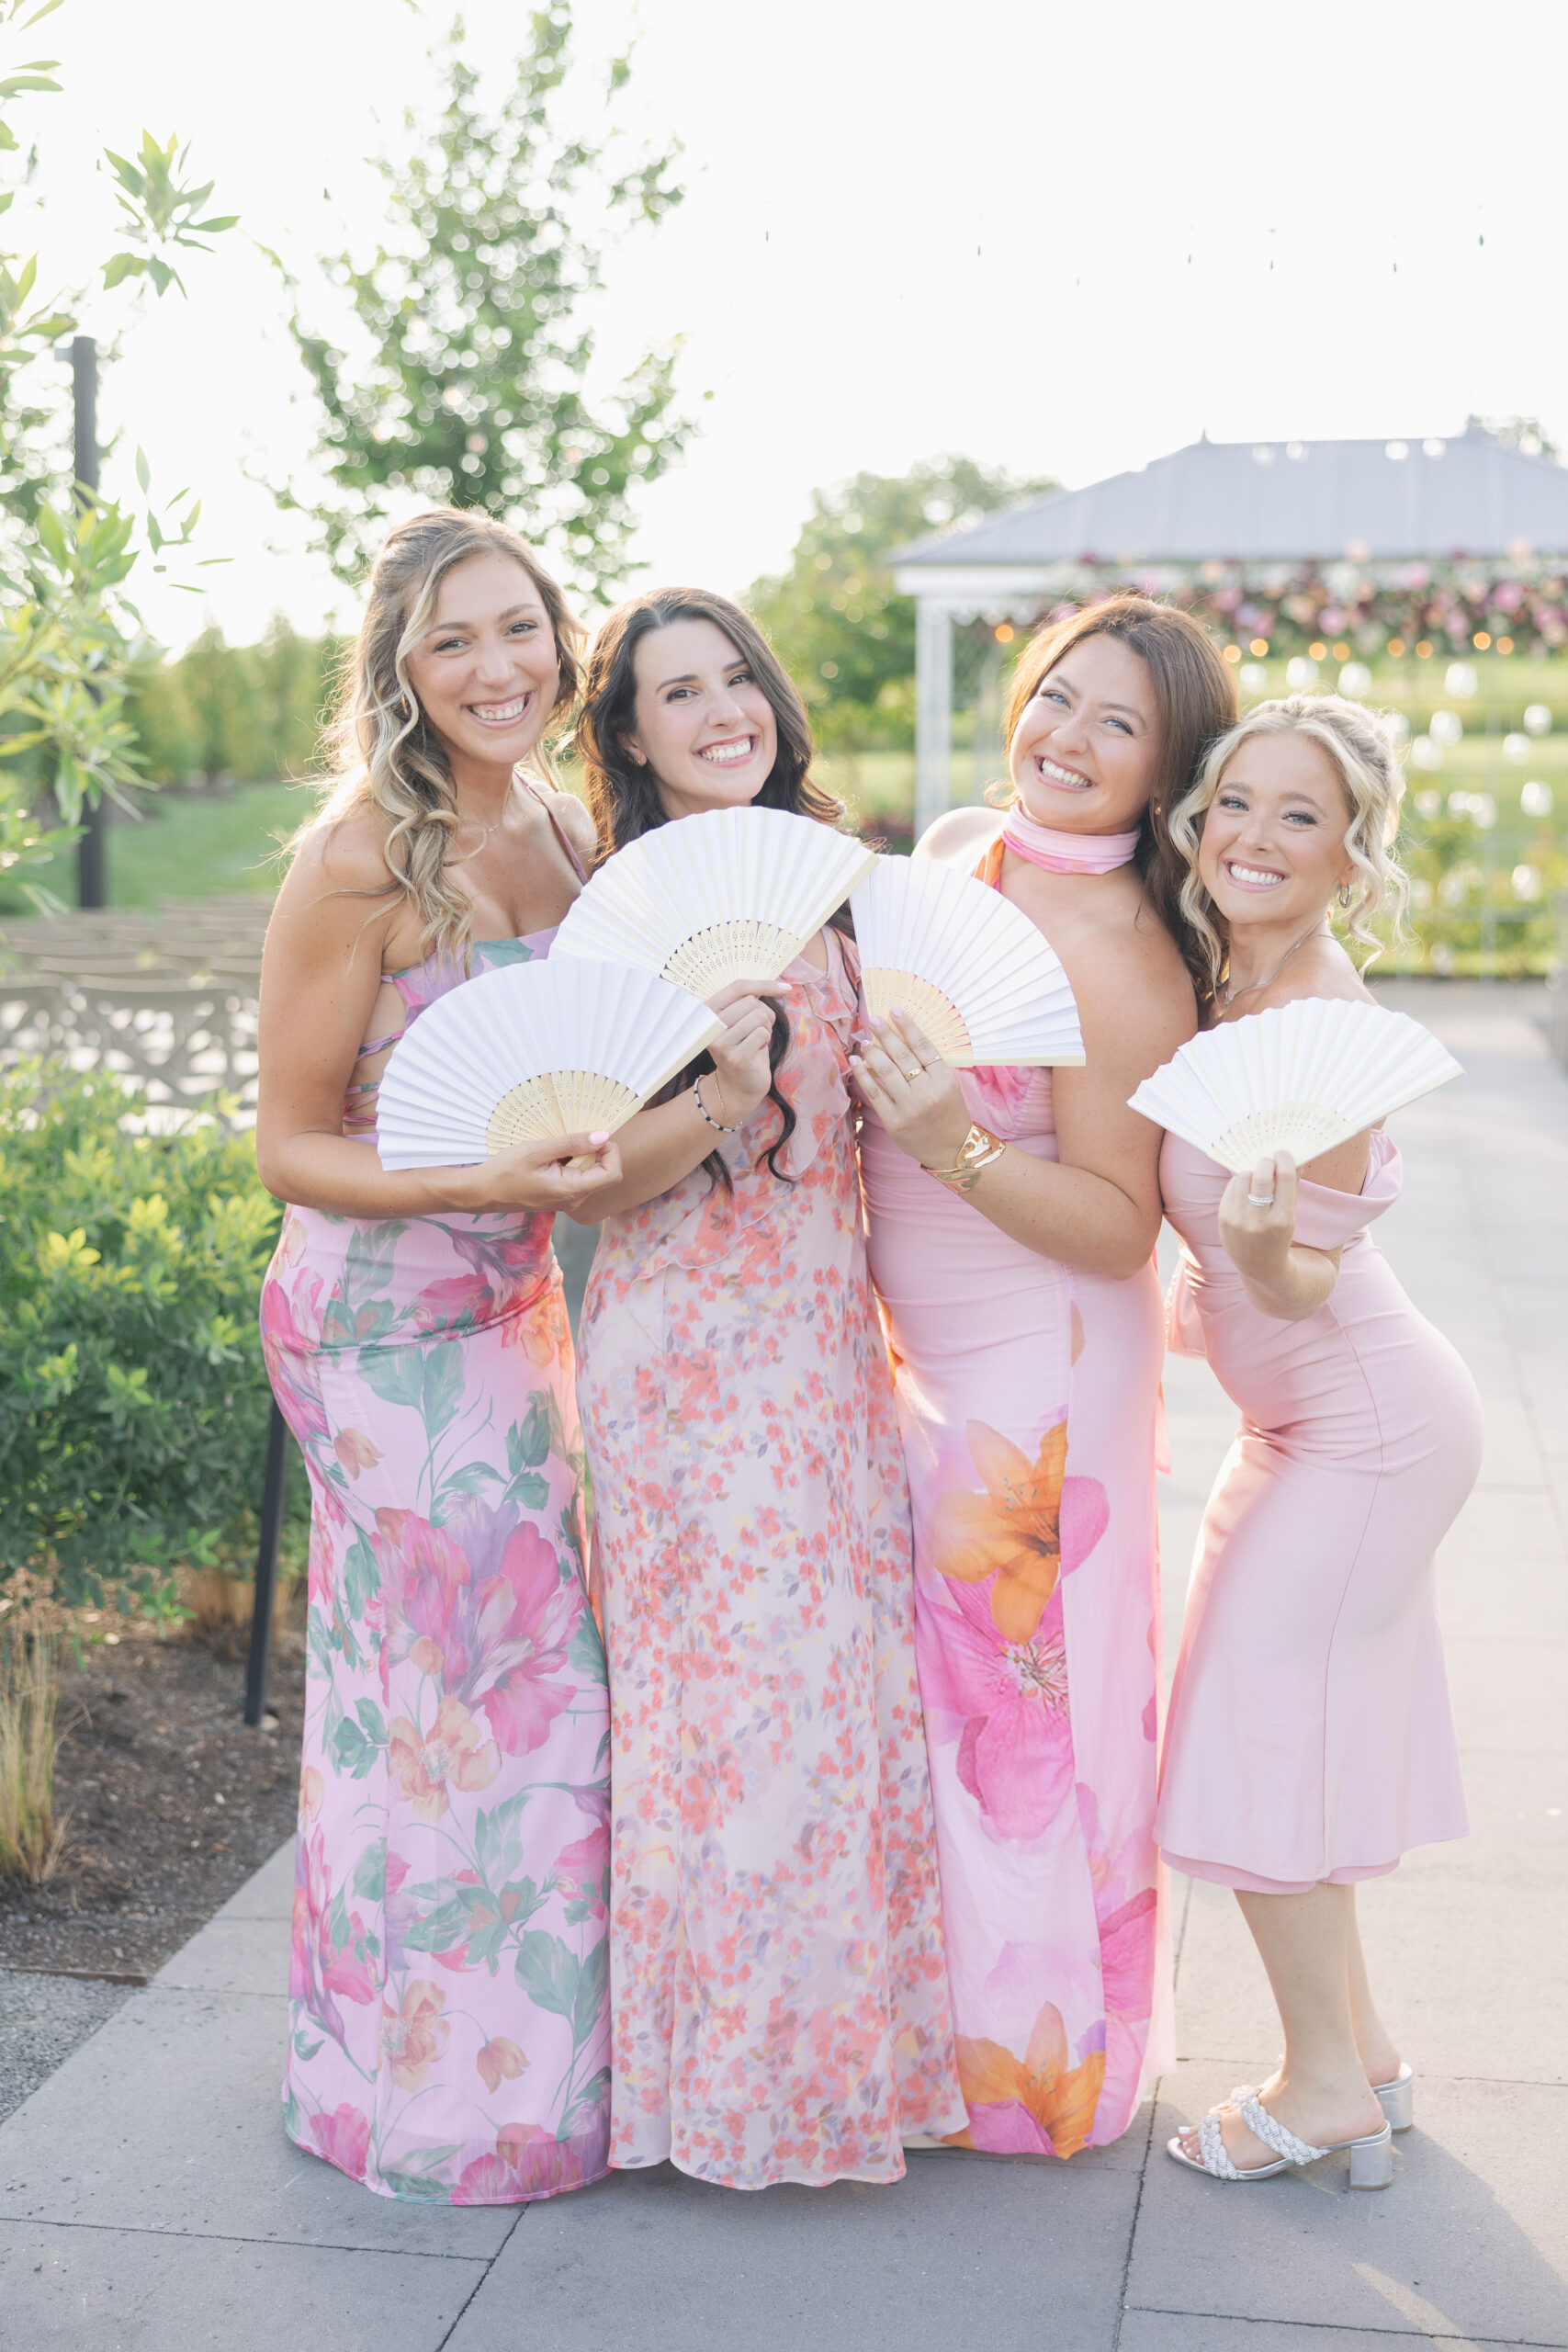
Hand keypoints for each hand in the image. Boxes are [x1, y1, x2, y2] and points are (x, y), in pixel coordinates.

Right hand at [456, 1130, 623, 1216]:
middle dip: (595, 1151)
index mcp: (572, 1190)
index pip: (612, 1173)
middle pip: (604, 1173)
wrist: (482, 1192)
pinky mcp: (560, 1195)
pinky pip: (576, 1176)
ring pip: (590, 1173)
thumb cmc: (505, 1171)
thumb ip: (572, 1144)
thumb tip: (602, 1136)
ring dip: (581, 1155)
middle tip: (572, 1135)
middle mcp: (574, 1199)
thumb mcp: (538, 1151)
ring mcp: (568, 1199)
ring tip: (556, 1146)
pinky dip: (571, 1162)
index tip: (594, 1136)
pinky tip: (551, 1155)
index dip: (611, 1152)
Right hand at [703, 983, 774, 1124]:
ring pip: (759, 1017)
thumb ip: (750, 1001)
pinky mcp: (736, 1057)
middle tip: (757, 1032)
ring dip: (765, 1029)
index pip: (738, 987)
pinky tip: (756, 1052)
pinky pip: (763, 1034)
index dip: (764, 984)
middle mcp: (709, 1026)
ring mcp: (720, 1043)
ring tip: (755, 1042)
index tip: (786, 988)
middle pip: (751, 1002)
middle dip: (764, 1015)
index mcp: (708, 1011)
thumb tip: (781, 986)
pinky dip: (765, 1041)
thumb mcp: (741, 1021)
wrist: (737, 1086)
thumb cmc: (744, 1048)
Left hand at [848, 1010, 970, 1168]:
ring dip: (872, 1052)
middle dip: (885, 1034)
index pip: (923, 1047)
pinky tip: (856, 1061)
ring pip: (886, 1072)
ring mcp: (910, 1108)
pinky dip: (863, 1074)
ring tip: (865, 1040)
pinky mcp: (894, 1122)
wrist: (952, 1150)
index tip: (895, 1011)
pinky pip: (874, 1093)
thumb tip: (902, 1038)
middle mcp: (928, 1092)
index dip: (908, 1027)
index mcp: (945, 1080)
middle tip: (873, 1019)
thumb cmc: (950, 1112)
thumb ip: (930, 1066)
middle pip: (902, 1056)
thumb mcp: (949, 1086)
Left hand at [1217, 1150, 1298, 1281]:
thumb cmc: (1279, 1236)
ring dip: (1251, 1173)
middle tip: (1269, 1160)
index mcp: (1282, 1220)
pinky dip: (1240, 1183)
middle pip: (1262, 1176)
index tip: (1282, 1153)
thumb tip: (1293, 1158)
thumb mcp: (1290, 1216)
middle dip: (1266, 1162)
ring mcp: (1238, 1220)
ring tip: (1257, 1178)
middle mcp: (1258, 1221)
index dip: (1284, 1160)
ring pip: (1243, 1178)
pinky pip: (1231, 1187)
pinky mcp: (1223, 1218)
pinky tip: (1246, 1189)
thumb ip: (1291, 1187)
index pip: (1284, 1178)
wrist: (1259, 1266)